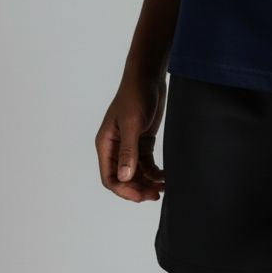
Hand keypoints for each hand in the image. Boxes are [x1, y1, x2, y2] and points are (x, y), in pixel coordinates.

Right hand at [95, 70, 166, 202]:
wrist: (149, 76)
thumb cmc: (136, 95)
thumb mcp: (132, 123)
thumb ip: (128, 151)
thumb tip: (125, 177)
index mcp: (106, 144)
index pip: (110, 177)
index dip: (124, 190)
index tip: (141, 196)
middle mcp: (115, 147)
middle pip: (123, 178)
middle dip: (138, 188)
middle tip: (155, 195)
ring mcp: (129, 145)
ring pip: (136, 172)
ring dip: (147, 182)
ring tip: (163, 188)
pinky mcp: (142, 140)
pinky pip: (146, 163)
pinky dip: (154, 171)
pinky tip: (165, 176)